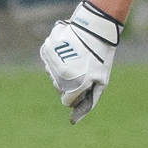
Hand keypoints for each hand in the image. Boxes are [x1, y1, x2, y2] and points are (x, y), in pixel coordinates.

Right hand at [38, 0, 122, 123]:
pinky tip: (68, 50)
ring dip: (62, 69)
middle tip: (82, 67)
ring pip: (52, 74)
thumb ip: (88, 102)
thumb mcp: (101, 81)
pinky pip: (48, 62)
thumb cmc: (101, 56)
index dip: (76, 95)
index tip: (84, 83)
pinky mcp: (46, 50)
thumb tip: (73, 120)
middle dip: (68, 82)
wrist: (95, 27)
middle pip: (58, 88)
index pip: (66, 101)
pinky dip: (56, 58)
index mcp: (75, 84)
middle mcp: (61, 75)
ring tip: (76, 57)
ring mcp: (52, 62)